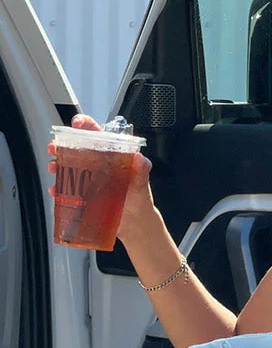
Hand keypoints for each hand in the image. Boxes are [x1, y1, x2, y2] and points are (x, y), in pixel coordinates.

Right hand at [47, 112, 155, 240]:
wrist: (135, 223)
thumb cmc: (140, 199)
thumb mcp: (141, 183)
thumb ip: (142, 169)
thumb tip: (139, 158)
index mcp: (111, 155)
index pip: (97, 134)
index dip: (85, 125)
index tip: (76, 124)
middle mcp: (98, 164)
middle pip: (76, 148)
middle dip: (62, 145)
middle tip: (55, 147)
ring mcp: (89, 179)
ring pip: (68, 166)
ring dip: (57, 164)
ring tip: (53, 168)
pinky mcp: (84, 194)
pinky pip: (67, 188)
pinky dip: (59, 188)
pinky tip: (56, 190)